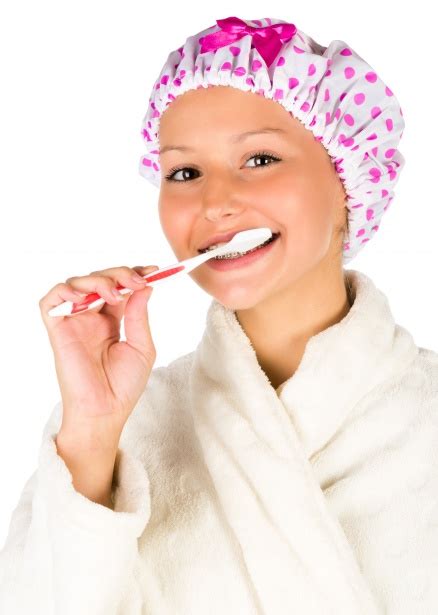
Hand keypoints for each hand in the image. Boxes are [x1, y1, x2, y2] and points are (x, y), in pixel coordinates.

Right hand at [39, 265, 158, 446]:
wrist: (106, 411)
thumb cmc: (124, 386)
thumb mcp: (142, 347)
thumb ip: (139, 316)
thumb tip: (144, 287)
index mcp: (112, 320)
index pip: (119, 287)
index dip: (133, 275)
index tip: (153, 271)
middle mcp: (92, 317)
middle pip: (100, 279)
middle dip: (120, 274)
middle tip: (137, 281)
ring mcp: (74, 322)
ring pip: (77, 283)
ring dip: (98, 280)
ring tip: (114, 294)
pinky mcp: (58, 330)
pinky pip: (50, 301)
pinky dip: (64, 291)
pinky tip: (84, 297)